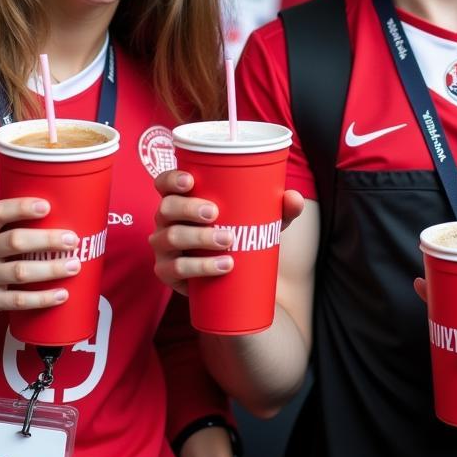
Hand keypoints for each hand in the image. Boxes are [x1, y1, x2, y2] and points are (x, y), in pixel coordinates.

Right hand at [0, 198, 80, 345]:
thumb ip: (7, 227)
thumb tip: (56, 214)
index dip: (22, 207)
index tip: (47, 205)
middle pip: (15, 241)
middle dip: (48, 239)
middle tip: (72, 240)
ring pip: (20, 272)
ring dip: (51, 269)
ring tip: (74, 265)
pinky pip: (18, 300)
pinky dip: (43, 298)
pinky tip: (61, 294)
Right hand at [151, 170, 303, 295]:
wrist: (234, 278)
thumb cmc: (240, 234)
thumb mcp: (260, 219)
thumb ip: (278, 207)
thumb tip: (293, 198)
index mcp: (181, 199)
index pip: (164, 183)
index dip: (171, 179)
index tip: (190, 181)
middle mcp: (166, 220)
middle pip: (166, 208)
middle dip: (188, 208)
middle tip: (215, 213)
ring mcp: (164, 247)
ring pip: (171, 237)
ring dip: (198, 237)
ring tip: (227, 240)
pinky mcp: (168, 273)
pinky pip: (176, 269)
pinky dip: (200, 267)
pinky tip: (223, 266)